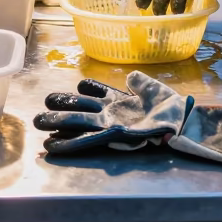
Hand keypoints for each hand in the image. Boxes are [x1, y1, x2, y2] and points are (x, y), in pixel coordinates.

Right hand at [33, 72, 221, 164]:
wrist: (182, 124)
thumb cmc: (171, 108)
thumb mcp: (154, 89)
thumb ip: (140, 83)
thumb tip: (130, 77)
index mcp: (121, 101)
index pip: (98, 93)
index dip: (88, 90)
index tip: (79, 86)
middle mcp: (111, 113)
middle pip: (81, 110)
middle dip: (61, 109)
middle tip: (42, 108)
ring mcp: (109, 125)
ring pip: (78, 123)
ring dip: (58, 124)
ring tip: (38, 123)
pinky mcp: (111, 138)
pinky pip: (86, 141)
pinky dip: (68, 144)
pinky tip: (52, 145)